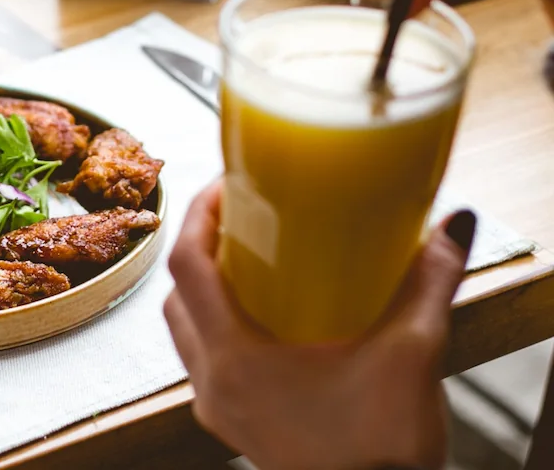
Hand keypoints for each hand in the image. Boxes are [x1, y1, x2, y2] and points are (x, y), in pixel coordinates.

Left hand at [164, 181, 476, 469]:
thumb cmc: (380, 457)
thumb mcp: (411, 358)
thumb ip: (428, 285)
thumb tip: (451, 229)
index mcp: (234, 360)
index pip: (188, 267)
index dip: (199, 215)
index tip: (226, 187)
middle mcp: (214, 384)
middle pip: (179, 295)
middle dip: (202, 249)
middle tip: (241, 219)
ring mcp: (221, 409)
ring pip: (188, 331)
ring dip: (209, 291)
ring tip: (253, 263)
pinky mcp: (237, 425)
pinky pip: (208, 362)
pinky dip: (223, 329)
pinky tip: (268, 320)